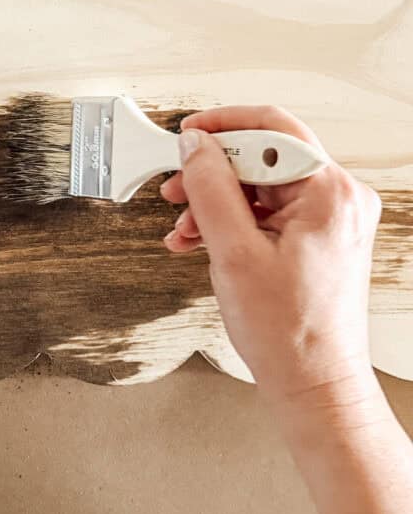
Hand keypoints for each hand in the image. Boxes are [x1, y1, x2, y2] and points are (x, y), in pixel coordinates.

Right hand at [160, 105, 381, 408]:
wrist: (314, 386)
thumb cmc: (288, 333)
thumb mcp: (234, 251)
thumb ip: (210, 187)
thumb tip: (194, 144)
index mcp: (330, 193)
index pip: (273, 129)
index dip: (222, 127)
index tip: (186, 136)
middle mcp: (338, 198)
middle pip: (263, 156)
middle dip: (212, 173)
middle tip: (174, 189)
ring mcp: (330, 218)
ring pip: (260, 185)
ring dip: (216, 201)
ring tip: (184, 227)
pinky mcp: (318, 237)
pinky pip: (268, 211)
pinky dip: (232, 221)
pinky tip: (200, 240)